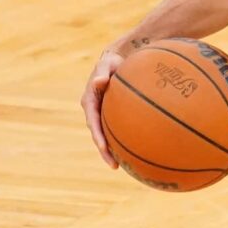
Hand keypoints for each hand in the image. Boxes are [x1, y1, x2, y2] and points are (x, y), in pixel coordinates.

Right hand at [81, 48, 127, 167]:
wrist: (116, 61)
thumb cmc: (112, 62)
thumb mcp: (107, 64)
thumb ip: (103, 72)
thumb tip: (99, 81)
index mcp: (90, 101)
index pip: (93, 122)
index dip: (98, 136)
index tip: (103, 147)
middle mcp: (94, 110)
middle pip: (99, 134)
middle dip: (104, 151)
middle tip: (114, 165)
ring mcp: (103, 114)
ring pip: (107, 135)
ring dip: (113, 150)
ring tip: (122, 166)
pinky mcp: (112, 115)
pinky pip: (118, 129)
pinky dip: (124, 140)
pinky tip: (137, 151)